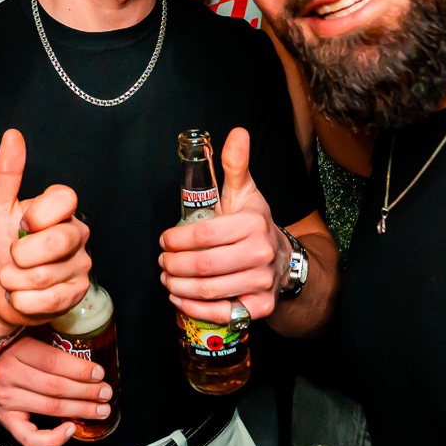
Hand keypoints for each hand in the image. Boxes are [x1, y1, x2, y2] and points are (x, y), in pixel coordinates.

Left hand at [0, 129, 92, 328]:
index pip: (66, 199)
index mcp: (60, 210)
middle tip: (12, 256)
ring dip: (16, 281)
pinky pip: (50, 299)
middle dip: (21, 255)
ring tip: (12, 278)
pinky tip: (20, 296)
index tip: (22, 224)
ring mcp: (81, 265)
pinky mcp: (77, 293)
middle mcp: (77, 234)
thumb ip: (6, 174)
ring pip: (48, 276)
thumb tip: (12, 135)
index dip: (39, 215)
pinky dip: (23, 301)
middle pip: (59, 241)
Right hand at [0, 335, 111, 445]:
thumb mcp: (25, 335)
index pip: (54, 362)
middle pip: (56, 387)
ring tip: (100, 409)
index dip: (80, 370)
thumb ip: (50, 338)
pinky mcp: (5, 420)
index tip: (99, 373)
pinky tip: (70, 429)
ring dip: (80, 410)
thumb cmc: (8, 351)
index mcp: (16, 350)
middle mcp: (8, 375)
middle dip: (87, 391)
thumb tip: (86, 342)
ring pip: (50, 408)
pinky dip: (53, 438)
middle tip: (106, 393)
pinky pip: (30, 438)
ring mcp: (6, 401)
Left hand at [159, 127, 284, 322]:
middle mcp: (260, 253)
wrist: (283, 262)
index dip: (178, 238)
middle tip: (162, 262)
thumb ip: (235, 165)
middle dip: (174, 265)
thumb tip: (236, 132)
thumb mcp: (245, 193)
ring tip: (167, 279)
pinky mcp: (259, 307)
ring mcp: (262, 282)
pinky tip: (179, 299)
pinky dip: (195, 308)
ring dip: (179, 287)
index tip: (165, 240)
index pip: (205, 233)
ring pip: (209, 290)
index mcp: (253, 223)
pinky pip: (222, 313)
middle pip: (204, 264)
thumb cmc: (254, 225)